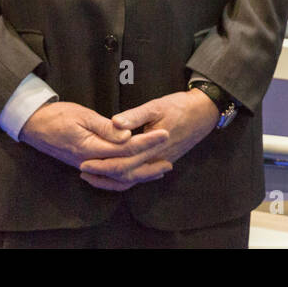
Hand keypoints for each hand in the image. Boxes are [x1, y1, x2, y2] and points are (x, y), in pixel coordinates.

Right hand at [20, 100, 169, 179]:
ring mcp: (87, 165)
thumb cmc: (57, 115)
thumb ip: (105, 127)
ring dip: (140, 174)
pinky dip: (125, 177)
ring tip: (159, 170)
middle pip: (125, 168)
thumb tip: (127, 136)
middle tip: (169, 158)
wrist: (33, 125)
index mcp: (90, 148)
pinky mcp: (87, 164)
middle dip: (149, 162)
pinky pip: (109, 176)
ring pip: (118, 177)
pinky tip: (136, 171)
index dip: (147, 142)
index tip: (165, 133)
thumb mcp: (82, 115)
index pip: (126, 148)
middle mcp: (90, 161)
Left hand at [77, 90, 219, 191]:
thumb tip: (114, 123)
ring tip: (94, 176)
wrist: (204, 112)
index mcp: (152, 146)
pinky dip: (127, 179)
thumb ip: (135, 116)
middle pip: (126, 176)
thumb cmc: (180, 106)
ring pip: (134, 180)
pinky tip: (117, 175)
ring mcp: (161, 162)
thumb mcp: (157, 105)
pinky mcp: (164, 161)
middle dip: (103, 175)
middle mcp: (156, 159)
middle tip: (83, 171)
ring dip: (113, 180)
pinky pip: (142, 176)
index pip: (123, 163)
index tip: (84, 162)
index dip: (102, 165)